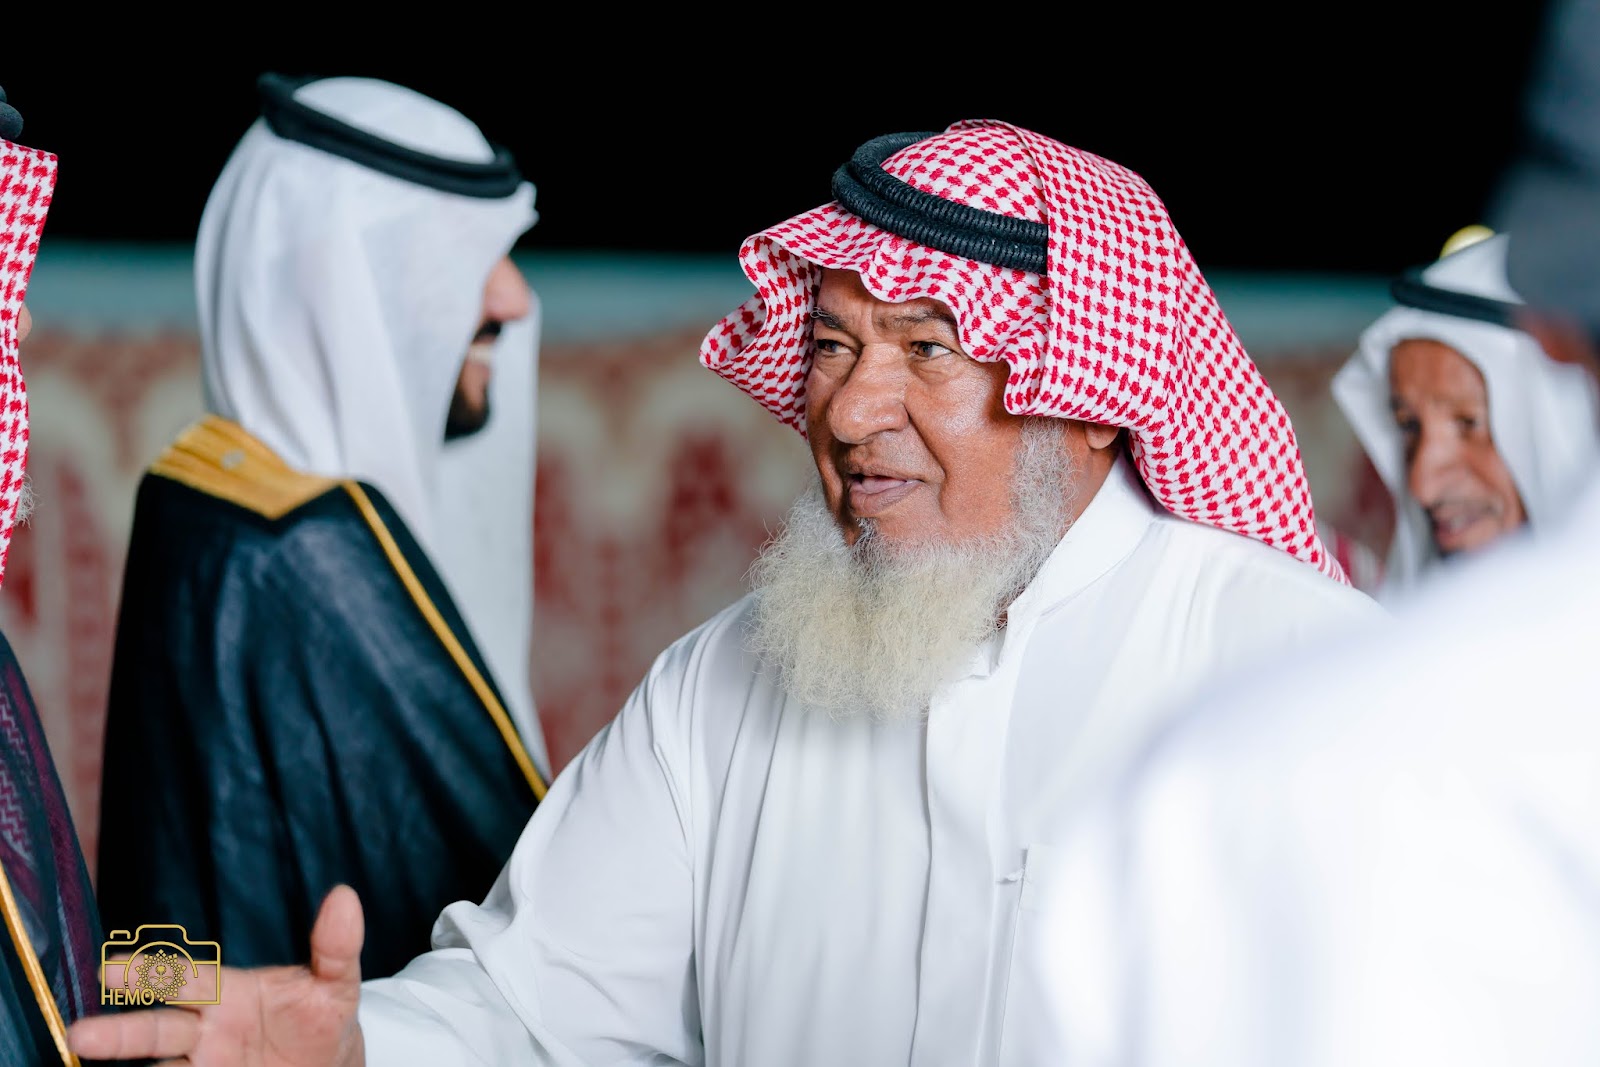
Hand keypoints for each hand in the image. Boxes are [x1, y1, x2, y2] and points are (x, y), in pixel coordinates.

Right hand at [68, 884, 366, 1065]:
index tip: (110, 971)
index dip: (151, 974)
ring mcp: (203, 1065)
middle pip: (156, 1031)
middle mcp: (205, 1032)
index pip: (184, 981)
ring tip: (85, 1064)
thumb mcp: (336, 987)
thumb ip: (335, 948)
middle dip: (119, 1035)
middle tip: (78, 1036)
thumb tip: (345, 896)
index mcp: (228, 995)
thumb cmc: (323, 1021)